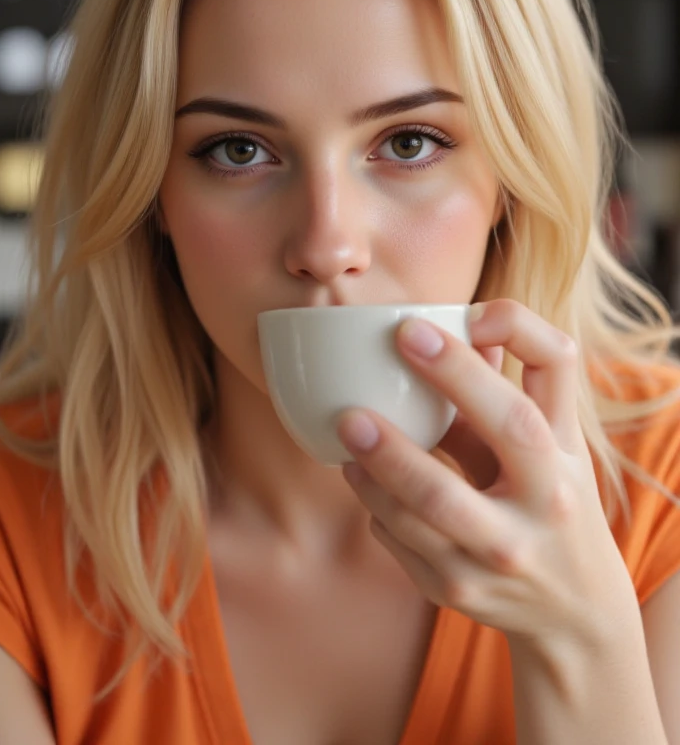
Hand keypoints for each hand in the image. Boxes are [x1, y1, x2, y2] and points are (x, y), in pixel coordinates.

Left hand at [336, 299, 635, 649]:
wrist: (580, 605)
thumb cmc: (559, 495)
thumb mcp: (561, 437)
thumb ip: (523, 378)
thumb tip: (464, 321)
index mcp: (558, 471)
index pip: (513, 415)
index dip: (461, 370)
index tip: (410, 329)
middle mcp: (527, 526)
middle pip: (450, 493)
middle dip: (395, 449)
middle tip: (349, 407)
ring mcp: (489, 568)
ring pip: (414, 528)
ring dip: (373, 478)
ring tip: (346, 433)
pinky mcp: (458, 593)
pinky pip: (401, 545)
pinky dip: (377, 508)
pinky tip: (364, 477)